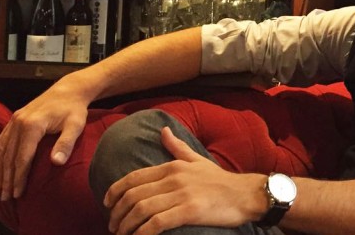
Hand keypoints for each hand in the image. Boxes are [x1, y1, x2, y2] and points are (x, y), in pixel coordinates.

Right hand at [0, 75, 93, 200]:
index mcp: (32, 125)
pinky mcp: (14, 120)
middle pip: (9, 156)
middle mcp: (18, 122)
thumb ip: (65, 144)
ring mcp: (14, 120)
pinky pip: (2, 141)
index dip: (19, 177)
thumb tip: (56, 163)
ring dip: (0, 170)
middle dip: (7, 179)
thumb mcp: (75, 126)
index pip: (22, 157)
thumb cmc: (74, 110)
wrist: (68, 90)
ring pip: (2, 150)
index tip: (18, 193)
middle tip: (6, 197)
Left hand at [103, 127, 265, 234]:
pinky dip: (143, 232)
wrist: (247, 194)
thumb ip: (177, 147)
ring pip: (141, 210)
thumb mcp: (197, 160)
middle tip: (113, 226)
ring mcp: (182, 194)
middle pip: (133, 195)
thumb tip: (163, 130)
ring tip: (122, 234)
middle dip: (117, 213)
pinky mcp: (190, 210)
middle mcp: (174, 178)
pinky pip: (157, 222)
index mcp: (172, 166)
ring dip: (126, 225)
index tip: (107, 205)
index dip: (114, 192)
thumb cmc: (221, 181)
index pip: (133, 178)